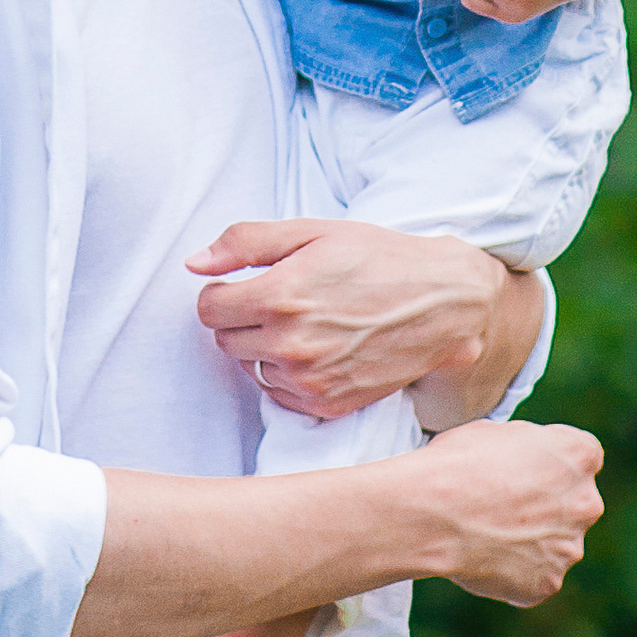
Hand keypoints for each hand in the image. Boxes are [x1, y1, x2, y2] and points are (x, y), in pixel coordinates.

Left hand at [189, 220, 510, 419]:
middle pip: (225, 339)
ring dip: (264, 348)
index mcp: (280, 296)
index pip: (208, 307)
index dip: (223, 291)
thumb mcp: (313, 231)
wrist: (442, 305)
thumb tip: (194, 262)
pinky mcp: (327, 405)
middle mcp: (290, 344)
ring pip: (251, 367)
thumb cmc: (378, 259)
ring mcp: (309, 380)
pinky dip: (288, 375)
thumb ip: (246, 242)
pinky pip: (278, 394)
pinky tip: (318, 350)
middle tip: (282, 300)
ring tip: (305, 324)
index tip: (246, 284)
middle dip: (243, 318)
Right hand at [412, 417, 603, 605]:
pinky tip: (483, 560)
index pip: (578, 459)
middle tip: (502, 506)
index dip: (546, 465)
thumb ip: (528, 447)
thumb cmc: (459, 463)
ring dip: (531, 542)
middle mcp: (587, 502)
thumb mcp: (498, 431)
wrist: (433, 513)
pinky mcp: (549, 583)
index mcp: (581, 454)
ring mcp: (570, 548)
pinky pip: (535, 577)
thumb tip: (526, 460)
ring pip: (556, 544)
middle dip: (546, 506)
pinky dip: (514, 572)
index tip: (519, 471)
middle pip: (573, 504)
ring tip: (486, 535)